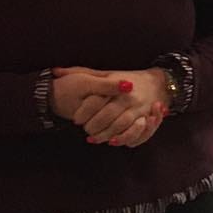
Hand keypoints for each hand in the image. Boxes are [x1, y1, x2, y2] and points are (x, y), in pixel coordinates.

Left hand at [53, 67, 168, 147]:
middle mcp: (128, 97)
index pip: (97, 100)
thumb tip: (56, 71)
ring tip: (94, 139)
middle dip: (94, 126)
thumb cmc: (125, 79)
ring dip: (106, 134)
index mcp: (115, 84)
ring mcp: (138, 108)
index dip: (84, 112)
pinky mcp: (146, 118)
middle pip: (108, 115)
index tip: (76, 120)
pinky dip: (124, 138)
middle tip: (85, 131)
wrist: (156, 83)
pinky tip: (113, 141)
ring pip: (120, 124)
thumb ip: (81, 71)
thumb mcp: (105, 73)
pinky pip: (135, 131)